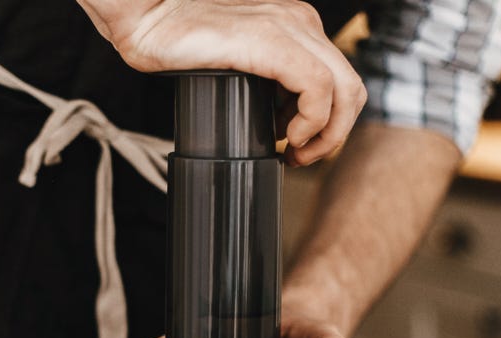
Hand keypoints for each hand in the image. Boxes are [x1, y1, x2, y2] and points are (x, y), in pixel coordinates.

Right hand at [77, 0, 365, 164]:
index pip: (340, 79)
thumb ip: (263, 81)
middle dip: (333, 135)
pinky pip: (317, 88)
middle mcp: (300, 22)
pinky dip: (310, 122)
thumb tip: (277, 118)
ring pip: (344, 89)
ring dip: (325, 134)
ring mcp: (289, 29)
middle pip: (351, 88)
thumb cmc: (178, 42)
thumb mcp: (236, 64)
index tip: (297, 146)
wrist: (149, 19)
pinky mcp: (272, 42)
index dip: (329, 123)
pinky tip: (284, 137)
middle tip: (299, 156)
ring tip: (292, 152)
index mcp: (295, 25)